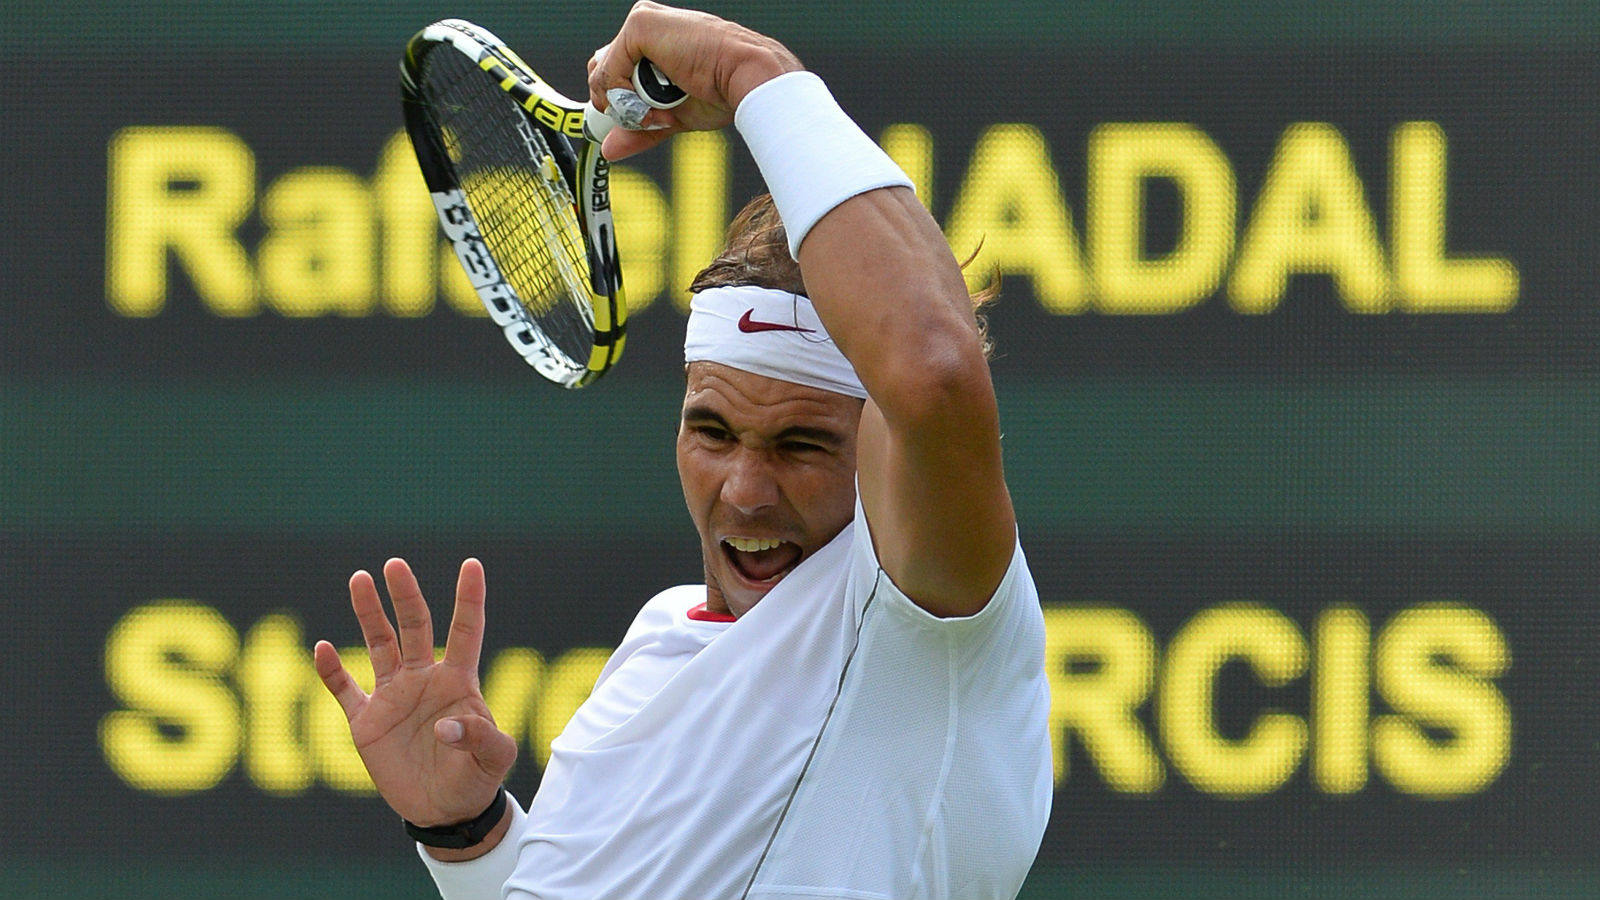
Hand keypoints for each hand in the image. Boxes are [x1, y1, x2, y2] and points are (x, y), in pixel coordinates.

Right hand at [314, 558, 516, 828]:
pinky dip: (331, 670)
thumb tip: (446, 727)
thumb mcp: (494, 760)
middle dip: (405, 595)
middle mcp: (424, 679)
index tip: (472, 564)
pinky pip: (344, 689)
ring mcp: (393, 696)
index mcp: (459, 681)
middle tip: (395, 564)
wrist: (443, 811)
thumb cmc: (476, 779)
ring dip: (369, 614)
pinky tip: (322, 648)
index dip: (469, 598)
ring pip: (378, 644)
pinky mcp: (366, 721)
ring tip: (359, 578)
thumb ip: (480, 738)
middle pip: (415, 626)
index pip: (466, 630)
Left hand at [586, 1, 802, 159]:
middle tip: (651, 117)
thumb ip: (640, 128)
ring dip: (628, 103)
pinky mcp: (640, 25)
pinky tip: (657, 97)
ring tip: (663, 107)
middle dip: (619, 103)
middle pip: (601, 70)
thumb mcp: (672, 115)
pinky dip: (626, 94)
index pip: (613, 71)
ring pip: (603, 73)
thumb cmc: (724, 92)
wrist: (747, 79)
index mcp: (656, 42)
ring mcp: (643, 23)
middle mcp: (646, 27)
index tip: (639, 121)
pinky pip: (609, 71)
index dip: (620, 101)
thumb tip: (609, 149)